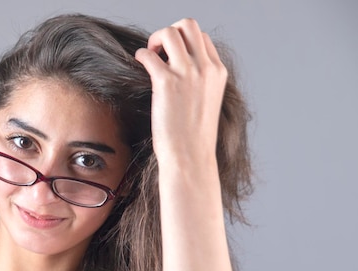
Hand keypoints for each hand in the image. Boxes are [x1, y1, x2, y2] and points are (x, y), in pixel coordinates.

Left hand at [135, 18, 226, 165]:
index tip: (171, 57)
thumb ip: (200, 85)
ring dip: (155, 39)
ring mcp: (187, 73)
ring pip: (170, 32)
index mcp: (218, 73)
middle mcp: (205, 68)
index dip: (184, 43)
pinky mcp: (166, 82)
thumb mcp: (207, 104)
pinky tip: (139, 65)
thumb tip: (178, 75)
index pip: (202, 39)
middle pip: (188, 26)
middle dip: (170, 32)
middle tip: (160, 51)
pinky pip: (149, 54)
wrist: (190, 158)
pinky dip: (141, 55)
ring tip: (150, 56)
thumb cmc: (194, 139)